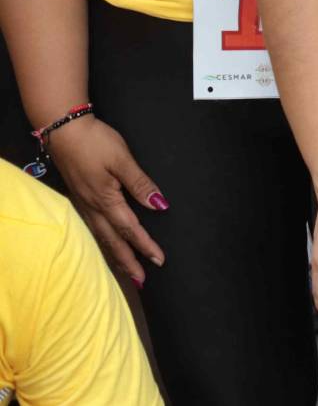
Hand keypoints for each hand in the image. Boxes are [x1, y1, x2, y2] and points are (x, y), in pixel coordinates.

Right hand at [47, 117, 166, 284]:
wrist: (64, 131)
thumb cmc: (95, 142)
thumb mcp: (122, 160)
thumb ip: (140, 183)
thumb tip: (159, 204)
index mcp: (106, 200)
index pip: (130, 229)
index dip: (145, 246)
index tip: (159, 260)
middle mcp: (93, 207)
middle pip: (113, 241)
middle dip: (128, 261)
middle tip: (141, 280)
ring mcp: (83, 204)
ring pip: (101, 237)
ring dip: (114, 255)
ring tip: (126, 270)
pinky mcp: (78, 198)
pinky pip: (92, 228)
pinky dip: (102, 241)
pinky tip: (105, 244)